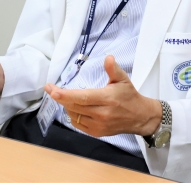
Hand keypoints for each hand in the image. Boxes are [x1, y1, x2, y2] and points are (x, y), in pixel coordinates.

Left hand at [44, 55, 161, 136]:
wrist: (139, 117)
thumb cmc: (129, 96)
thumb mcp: (123, 79)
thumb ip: (113, 69)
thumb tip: (108, 57)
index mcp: (106, 98)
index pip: (81, 97)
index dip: (65, 95)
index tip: (52, 90)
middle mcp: (101, 113)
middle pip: (74, 106)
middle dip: (60, 97)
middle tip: (51, 89)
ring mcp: (98, 125)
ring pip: (74, 115)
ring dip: (67, 106)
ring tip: (66, 97)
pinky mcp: (96, 133)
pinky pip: (78, 124)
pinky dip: (73, 115)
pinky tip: (75, 108)